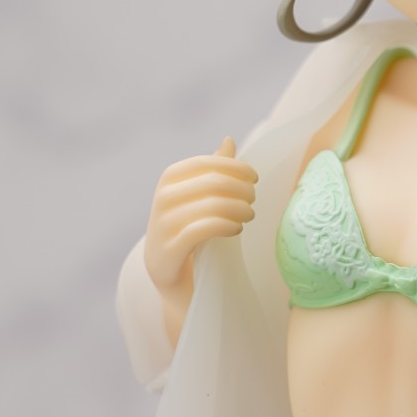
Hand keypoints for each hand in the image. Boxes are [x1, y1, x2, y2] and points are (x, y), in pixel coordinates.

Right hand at [143, 136, 258, 314]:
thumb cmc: (192, 229)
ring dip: (239, 209)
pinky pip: (203, 230)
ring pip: (211, 206)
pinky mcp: (169, 251)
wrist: (172, 276)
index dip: (235, 168)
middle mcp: (162, 198)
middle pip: (213, 183)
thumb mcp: (201, 198)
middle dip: (241, 190)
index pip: (207, 163)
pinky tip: (236, 229)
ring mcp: (162, 225)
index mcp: (169, 179)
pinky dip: (227, 226)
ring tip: (248, 216)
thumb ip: (213, 171)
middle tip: (252, 201)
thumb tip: (229, 140)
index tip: (254, 178)